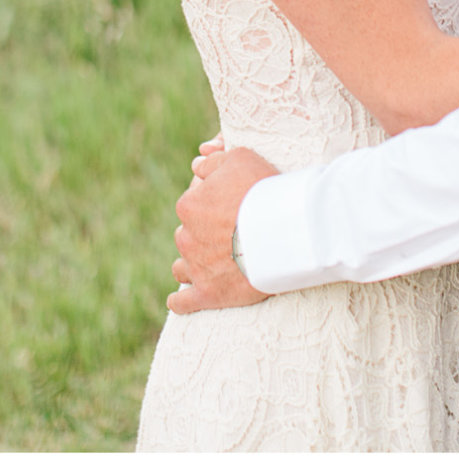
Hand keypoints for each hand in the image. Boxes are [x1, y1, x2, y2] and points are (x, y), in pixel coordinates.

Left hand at [170, 140, 277, 310]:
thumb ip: (212, 162)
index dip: (210, 205)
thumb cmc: (261, 190)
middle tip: (226, 236)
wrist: (280, 231)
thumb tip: (196, 165)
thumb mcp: (238, 158)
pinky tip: (178, 301)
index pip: (192, 204)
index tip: (228, 209)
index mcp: (189, 205)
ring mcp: (195, 267)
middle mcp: (186, 236)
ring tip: (209, 266)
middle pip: (189, 235)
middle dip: (202, 236)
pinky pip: (184, 302)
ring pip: (183, 267)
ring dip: (192, 265)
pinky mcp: (208, 294)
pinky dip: (180, 301)